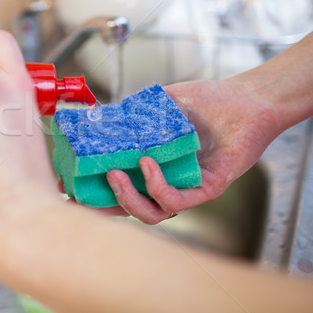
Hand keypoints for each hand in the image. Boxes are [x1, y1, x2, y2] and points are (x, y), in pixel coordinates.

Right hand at [92, 79, 278, 223]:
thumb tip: (101, 116)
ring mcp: (185, 189)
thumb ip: (132, 114)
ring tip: (114, 175)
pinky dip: (156, 185)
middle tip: (79, 192)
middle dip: (101, 206)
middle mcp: (166, 182)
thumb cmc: (207, 102)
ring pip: (150, 214)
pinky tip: (147, 163)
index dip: (93, 190)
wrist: (244, 99)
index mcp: (152, 166)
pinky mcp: (206, 189)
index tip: (68, 183)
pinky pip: (176, 200)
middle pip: (128, 209)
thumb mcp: (160, 105)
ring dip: (126, 198)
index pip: (118, 187)